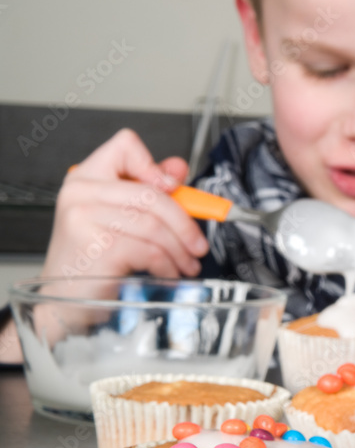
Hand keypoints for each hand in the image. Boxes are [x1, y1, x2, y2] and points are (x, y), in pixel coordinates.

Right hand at [42, 129, 208, 279]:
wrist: (62, 301)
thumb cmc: (90, 260)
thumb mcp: (117, 219)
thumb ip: (148, 190)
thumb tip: (178, 168)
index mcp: (86, 177)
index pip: (125, 146)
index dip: (154, 166)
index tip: (174, 189)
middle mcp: (81, 193)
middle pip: (151, 194)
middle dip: (185, 223)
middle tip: (198, 244)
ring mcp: (84, 219)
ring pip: (154, 226)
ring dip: (180, 250)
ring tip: (187, 264)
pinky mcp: (96, 248)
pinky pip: (149, 251)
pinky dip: (167, 266)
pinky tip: (169, 273)